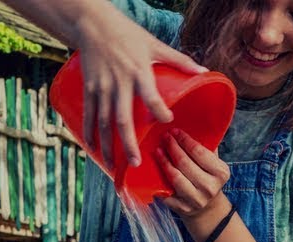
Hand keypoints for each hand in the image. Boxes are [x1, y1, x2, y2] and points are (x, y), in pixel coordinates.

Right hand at [72, 11, 205, 166]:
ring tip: (114, 166)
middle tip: (136, 163)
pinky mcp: (89, 88)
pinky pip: (88, 115)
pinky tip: (93, 149)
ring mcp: (102, 87)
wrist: (94, 25)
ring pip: (103, 122)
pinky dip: (89, 133)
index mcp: (138, 71)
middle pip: (123, 119)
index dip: (159, 109)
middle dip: (128, 144)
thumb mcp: (155, 45)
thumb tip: (204, 71)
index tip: (168, 121)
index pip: (150, 95)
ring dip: (108, 145)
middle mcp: (119, 82)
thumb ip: (179, 60)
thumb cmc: (128, 34)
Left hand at [157, 129, 230, 220]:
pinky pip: (166, 192)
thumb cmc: (208, 178)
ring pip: (175, 177)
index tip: (175, 131)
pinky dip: (158, 181)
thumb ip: (206, 147)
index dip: (185, 140)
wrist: (207, 207)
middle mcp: (209, 187)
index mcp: (220, 173)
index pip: (199, 152)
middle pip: (185, 163)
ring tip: (158, 151)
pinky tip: (153, 170)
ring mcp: (196, 200)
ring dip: (164, 162)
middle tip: (164, 137)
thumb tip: (191, 124)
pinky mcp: (182, 208)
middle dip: (172, 147)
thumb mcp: (214, 163)